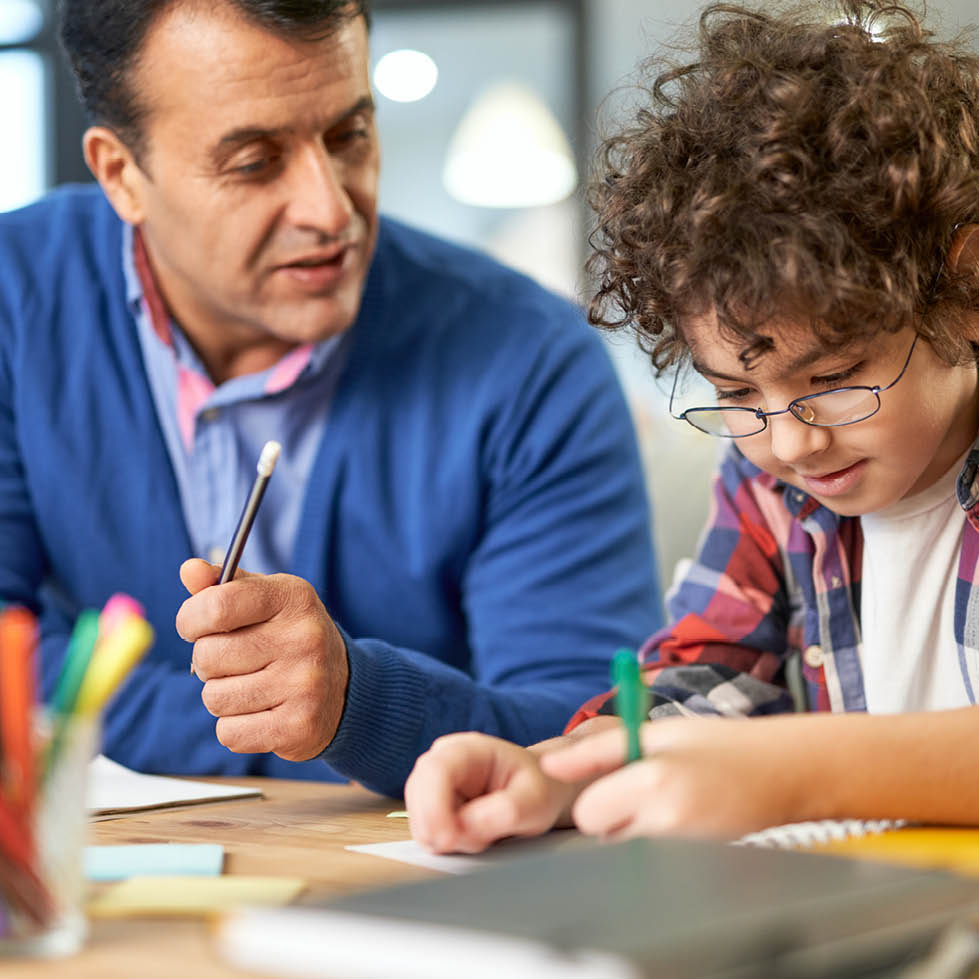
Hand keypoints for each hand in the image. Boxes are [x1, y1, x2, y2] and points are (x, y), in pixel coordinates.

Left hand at [176, 558, 348, 761]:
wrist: (345, 687)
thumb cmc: (289, 637)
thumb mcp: (266, 600)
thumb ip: (224, 585)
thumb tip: (189, 569)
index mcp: (293, 598)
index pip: (216, 606)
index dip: (190, 619)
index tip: (195, 626)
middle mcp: (304, 638)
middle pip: (208, 656)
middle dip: (208, 662)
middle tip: (235, 661)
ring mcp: (305, 684)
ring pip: (214, 697)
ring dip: (221, 695)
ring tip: (251, 686)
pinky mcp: (299, 726)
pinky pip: (229, 732)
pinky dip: (235, 727)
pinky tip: (261, 713)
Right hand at [405, 733, 580, 853]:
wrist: (539, 790)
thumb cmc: (539, 788)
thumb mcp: (536, 800)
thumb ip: (506, 811)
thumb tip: (467, 827)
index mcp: (468, 748)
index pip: (435, 770)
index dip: (433, 807)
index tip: (448, 841)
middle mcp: (443, 760)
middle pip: (419, 796)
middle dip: (442, 829)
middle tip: (480, 843)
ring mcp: (433, 783)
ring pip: (420, 819)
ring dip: (447, 838)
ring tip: (486, 834)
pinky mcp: (431, 806)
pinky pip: (426, 831)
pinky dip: (447, 843)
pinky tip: (474, 837)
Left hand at [540, 716, 804, 839]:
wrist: (787, 773)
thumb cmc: (721, 744)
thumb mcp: (657, 732)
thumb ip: (598, 750)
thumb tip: (547, 764)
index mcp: (653, 783)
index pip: (588, 813)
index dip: (596, 792)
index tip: (621, 775)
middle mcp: (667, 824)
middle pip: (604, 835)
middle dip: (614, 812)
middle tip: (649, 786)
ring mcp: (686, 853)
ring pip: (627, 848)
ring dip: (635, 828)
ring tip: (671, 800)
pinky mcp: (700, 868)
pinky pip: (653, 859)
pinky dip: (658, 843)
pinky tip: (685, 820)